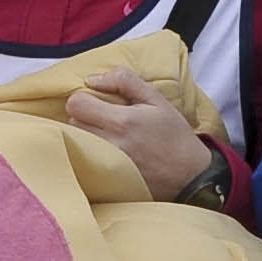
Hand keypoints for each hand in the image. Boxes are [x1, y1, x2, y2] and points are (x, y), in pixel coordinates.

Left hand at [66, 66, 215, 203]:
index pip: (76, 104)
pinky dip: (89, 153)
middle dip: (83, 116)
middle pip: (71, 123)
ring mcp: (107, 165)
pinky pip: (83, 161)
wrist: (190, 176)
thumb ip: (124, 81)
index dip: (83, 98)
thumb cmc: (174, 135)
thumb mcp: (156, 99)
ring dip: (85, 134)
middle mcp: (111, 144)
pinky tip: (106, 152)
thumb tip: (92, 79)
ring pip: (75, 142)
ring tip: (106, 135)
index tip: (96, 101)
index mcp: (122, 121)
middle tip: (102, 118)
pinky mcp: (107, 180)